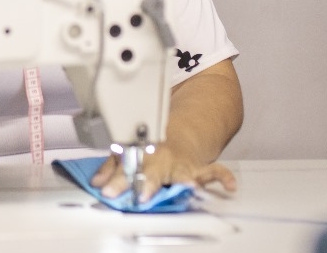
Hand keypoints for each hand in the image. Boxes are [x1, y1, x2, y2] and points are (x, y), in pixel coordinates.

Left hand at [90, 144, 236, 202]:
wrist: (178, 133)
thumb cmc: (150, 147)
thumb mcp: (126, 151)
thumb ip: (111, 168)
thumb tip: (97, 182)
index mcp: (141, 154)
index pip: (127, 168)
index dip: (117, 180)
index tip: (109, 190)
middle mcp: (162, 158)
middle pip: (154, 171)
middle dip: (148, 182)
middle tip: (142, 193)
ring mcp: (182, 164)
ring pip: (184, 173)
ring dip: (186, 181)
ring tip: (190, 187)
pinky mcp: (200, 169)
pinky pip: (216, 172)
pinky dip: (224, 177)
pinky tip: (229, 186)